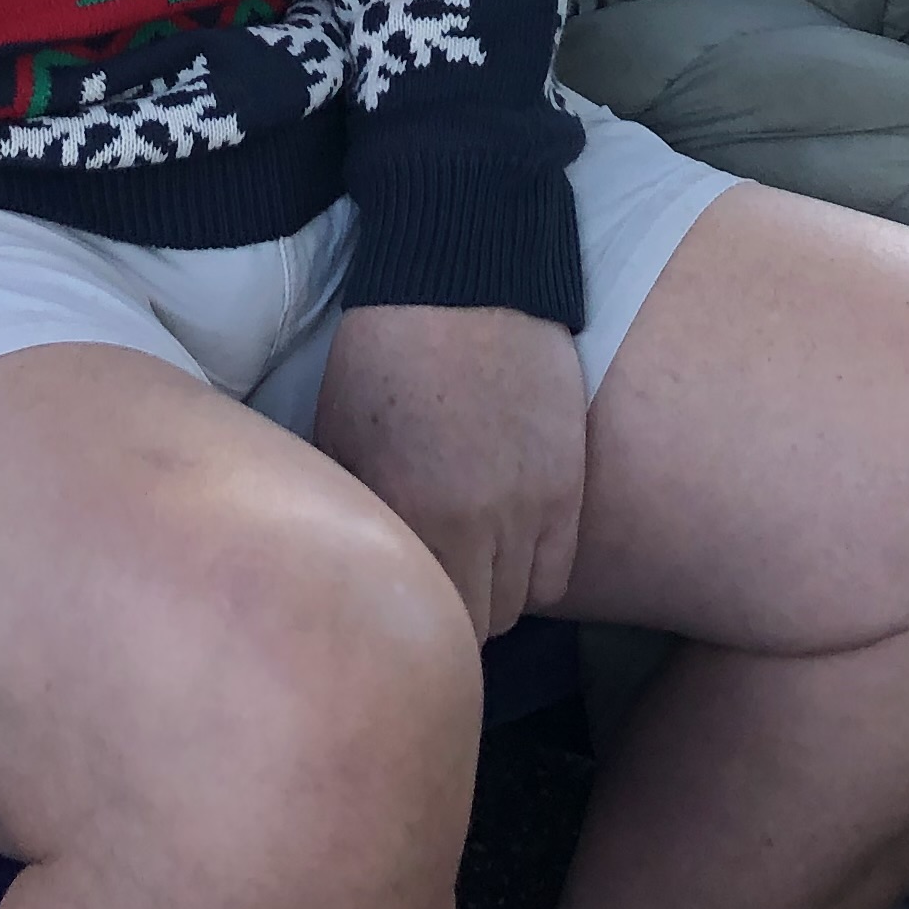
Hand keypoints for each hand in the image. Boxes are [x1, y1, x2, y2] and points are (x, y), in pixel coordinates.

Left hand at [312, 303, 588, 637]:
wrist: (464, 283)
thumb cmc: (383, 356)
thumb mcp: (339, 437)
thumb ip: (357, 515)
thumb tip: (355, 572)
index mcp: (406, 511)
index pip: (416, 613)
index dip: (405, 613)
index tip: (397, 603)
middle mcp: (473, 524)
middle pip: (471, 624)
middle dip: (449, 609)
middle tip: (433, 581)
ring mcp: (530, 509)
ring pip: (515, 606)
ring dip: (490, 594)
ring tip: (470, 560)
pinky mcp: (569, 489)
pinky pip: (555, 575)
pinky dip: (532, 573)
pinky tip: (508, 544)